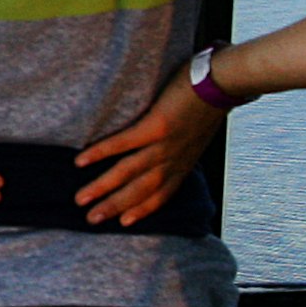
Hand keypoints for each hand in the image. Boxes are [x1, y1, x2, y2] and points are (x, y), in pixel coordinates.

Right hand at [74, 71, 224, 226]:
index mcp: (183, 164)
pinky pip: (123, 144)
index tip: (123, 223)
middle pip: (140, 190)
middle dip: (114, 207)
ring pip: (128, 173)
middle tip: (91, 220)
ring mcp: (164, 146)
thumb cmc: (211, 102)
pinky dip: (101, 153)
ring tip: (81, 199)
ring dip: (103, 188)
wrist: (223, 83)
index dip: (141, 210)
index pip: (161, 195)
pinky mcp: (156, 127)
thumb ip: (182, 145)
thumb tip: (166, 146)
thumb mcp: (199, 134)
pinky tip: (81, 161)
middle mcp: (173, 161)